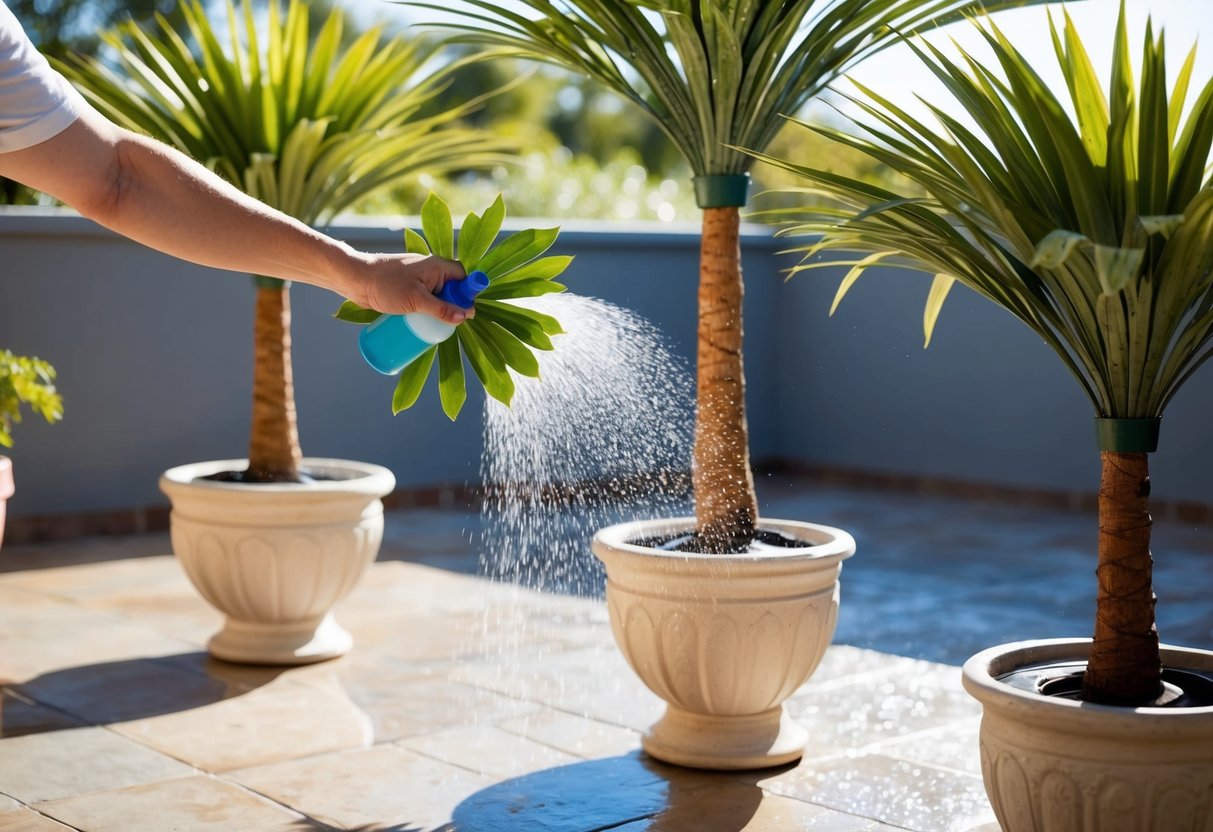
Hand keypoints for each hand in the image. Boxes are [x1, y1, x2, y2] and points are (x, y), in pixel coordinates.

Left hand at [348, 252, 472, 323]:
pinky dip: (426, 312)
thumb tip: (464, 317)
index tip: (463, 314)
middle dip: (451, 308)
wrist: (355, 279)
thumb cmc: (385, 284)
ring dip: (438, 313)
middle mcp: (432, 271)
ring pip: (438, 298)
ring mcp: (419, 280)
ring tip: (434, 329)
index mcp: (439, 267)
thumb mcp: (416, 300)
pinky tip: (423, 325)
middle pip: (452, 291)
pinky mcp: (408, 289)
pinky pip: (424, 301)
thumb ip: (441, 309)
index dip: (467, 296)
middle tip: (446, 326)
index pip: (464, 279)